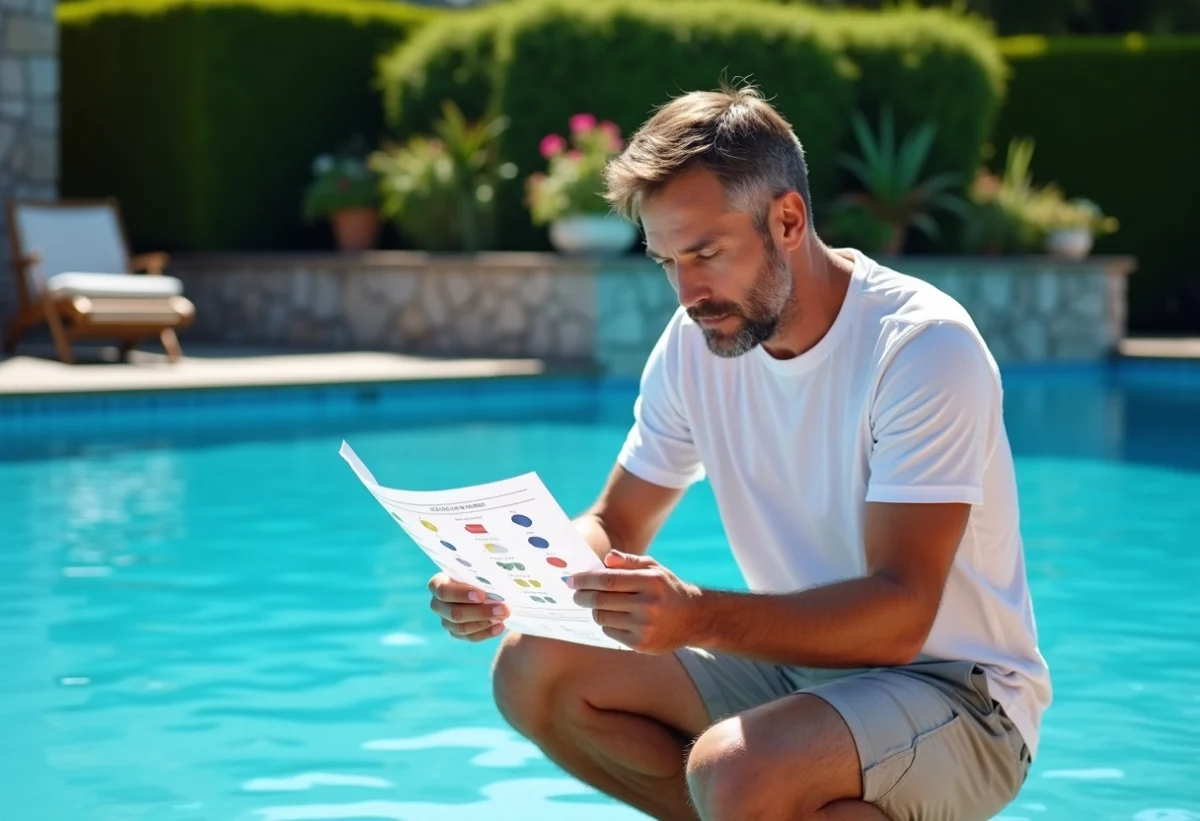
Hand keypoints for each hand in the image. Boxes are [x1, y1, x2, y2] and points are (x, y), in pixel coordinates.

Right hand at [427, 572, 509, 641]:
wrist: (485, 589)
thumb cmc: (480, 572)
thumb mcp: (479, 566)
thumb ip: (482, 568)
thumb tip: (494, 569)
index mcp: (439, 583)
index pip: (443, 590)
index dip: (461, 594)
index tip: (482, 595)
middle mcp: (438, 603)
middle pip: (454, 613)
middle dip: (480, 612)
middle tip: (502, 608)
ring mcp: (446, 620)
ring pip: (462, 628)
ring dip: (485, 622)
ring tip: (504, 616)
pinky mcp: (456, 633)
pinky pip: (470, 637)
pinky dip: (486, 632)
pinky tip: (501, 626)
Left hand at [567, 551, 701, 653]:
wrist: (693, 618)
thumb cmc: (667, 588)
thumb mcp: (653, 568)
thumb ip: (629, 562)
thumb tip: (606, 559)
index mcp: (650, 581)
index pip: (608, 580)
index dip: (585, 580)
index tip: (571, 580)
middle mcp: (648, 604)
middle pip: (601, 600)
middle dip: (582, 596)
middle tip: (575, 594)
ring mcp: (645, 627)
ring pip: (602, 618)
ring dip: (595, 610)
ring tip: (596, 604)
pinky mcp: (641, 644)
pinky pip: (610, 632)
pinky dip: (607, 624)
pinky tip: (614, 617)